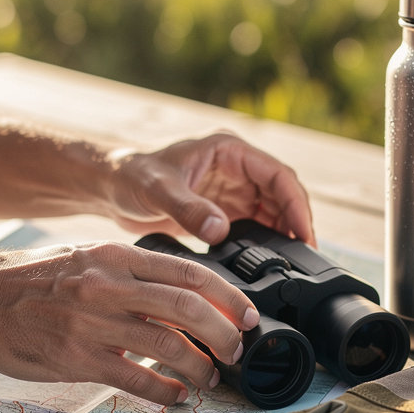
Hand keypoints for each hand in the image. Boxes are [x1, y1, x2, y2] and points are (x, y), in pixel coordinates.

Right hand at [0, 240, 259, 405]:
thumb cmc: (32, 280)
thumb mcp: (87, 257)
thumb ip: (133, 272)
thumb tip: (184, 293)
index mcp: (116, 255)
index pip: (189, 273)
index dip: (228, 297)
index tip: (248, 316)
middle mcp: (108, 285)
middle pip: (189, 309)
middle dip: (224, 334)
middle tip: (236, 351)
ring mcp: (92, 323)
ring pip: (168, 346)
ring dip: (200, 367)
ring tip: (211, 378)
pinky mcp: (76, 359)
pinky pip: (135, 380)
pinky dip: (165, 392)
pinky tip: (176, 398)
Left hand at [103, 132, 315, 245]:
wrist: (110, 188)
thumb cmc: (130, 176)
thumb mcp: (158, 190)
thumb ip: (189, 209)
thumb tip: (220, 230)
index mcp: (228, 150)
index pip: (278, 174)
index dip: (296, 204)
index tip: (303, 232)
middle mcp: (236, 168)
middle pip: (282, 194)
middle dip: (296, 222)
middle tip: (304, 255)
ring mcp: (232, 189)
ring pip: (273, 211)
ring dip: (283, 233)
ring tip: (292, 262)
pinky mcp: (224, 209)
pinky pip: (255, 225)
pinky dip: (265, 241)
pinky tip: (268, 260)